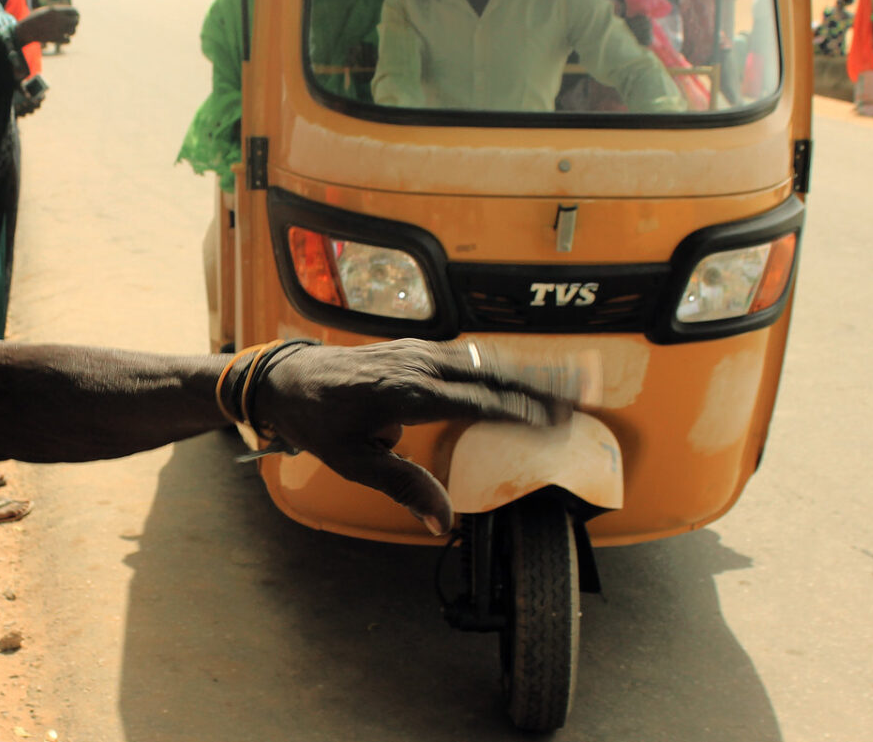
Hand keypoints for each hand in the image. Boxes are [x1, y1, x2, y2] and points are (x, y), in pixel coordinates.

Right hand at [13, 6, 79, 45]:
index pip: (75, 11)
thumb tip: (72, 13)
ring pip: (73, 32)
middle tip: (70, 25)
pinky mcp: (56, 39)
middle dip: (74, 23)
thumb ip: (58, 11)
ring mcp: (58, 30)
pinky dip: (66, 40)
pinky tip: (62, 37)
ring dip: (71, 32)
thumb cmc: (35, 19)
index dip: (76, 14)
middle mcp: (58, 19)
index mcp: (56, 11)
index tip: (75, 17)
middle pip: (76, 21)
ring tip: (66, 31)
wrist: (26, 30)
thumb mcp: (46, 11)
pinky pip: (68, 41)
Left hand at [257, 340, 588, 534]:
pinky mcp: (418, 349)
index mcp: (407, 393)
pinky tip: (529, 373)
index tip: (556, 422)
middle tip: (585, 398)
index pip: (477, 402)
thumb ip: (404, 487)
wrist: (288, 379)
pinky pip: (470, 355)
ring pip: (486, 359)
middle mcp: (420, 365)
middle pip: (493, 374)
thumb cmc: (319, 421)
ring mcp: (420, 352)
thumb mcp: (354, 463)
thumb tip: (440, 522)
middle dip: (541, 386)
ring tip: (573, 382)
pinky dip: (505, 364)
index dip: (520, 411)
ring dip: (530, 371)